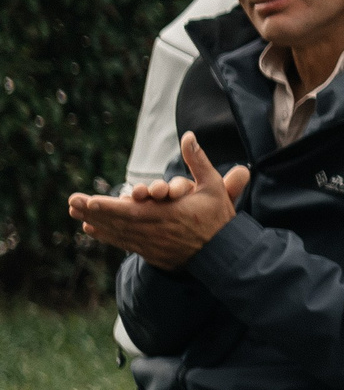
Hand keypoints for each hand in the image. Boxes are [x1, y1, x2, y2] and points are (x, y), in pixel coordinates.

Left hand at [67, 133, 249, 270]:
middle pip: (118, 221)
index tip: (91, 200)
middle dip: (93, 212)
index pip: (133, 211)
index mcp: (169, 214)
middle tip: (72, 202)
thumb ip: (198, 161)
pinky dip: (106, 236)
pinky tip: (92, 229)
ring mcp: (151, 243)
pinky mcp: (151, 252)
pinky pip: (123, 243)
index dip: (110, 206)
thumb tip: (188, 136)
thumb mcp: (213, 186)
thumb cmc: (218, 217)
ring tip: (75, 213)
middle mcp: (156, 230)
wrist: (224, 253)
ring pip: (118, 232)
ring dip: (95, 222)